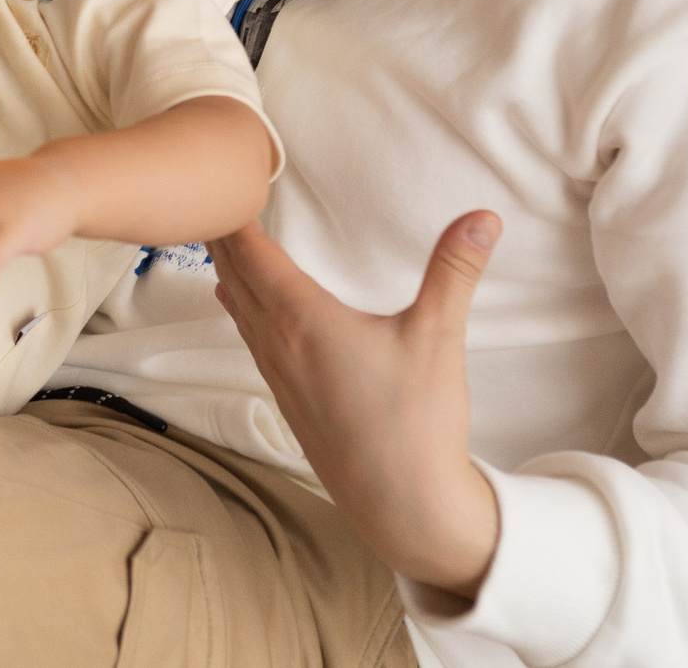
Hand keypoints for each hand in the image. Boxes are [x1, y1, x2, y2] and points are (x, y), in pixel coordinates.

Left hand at [210, 214, 503, 597]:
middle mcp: (279, 344)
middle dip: (221, 235)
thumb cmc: (417, 423)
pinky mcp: (289, 400)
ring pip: (239, 309)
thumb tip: (483, 216)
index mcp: (304, 320)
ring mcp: (279, 376)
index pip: (254, 254)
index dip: (232, 216)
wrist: (403, 508)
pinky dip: (243, 308)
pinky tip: (245, 308)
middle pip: (236, 276)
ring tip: (218, 241)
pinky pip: (252, 339)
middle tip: (205, 194)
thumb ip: (455, 271)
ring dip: (228, 271)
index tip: (218, 179)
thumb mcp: (439, 338)